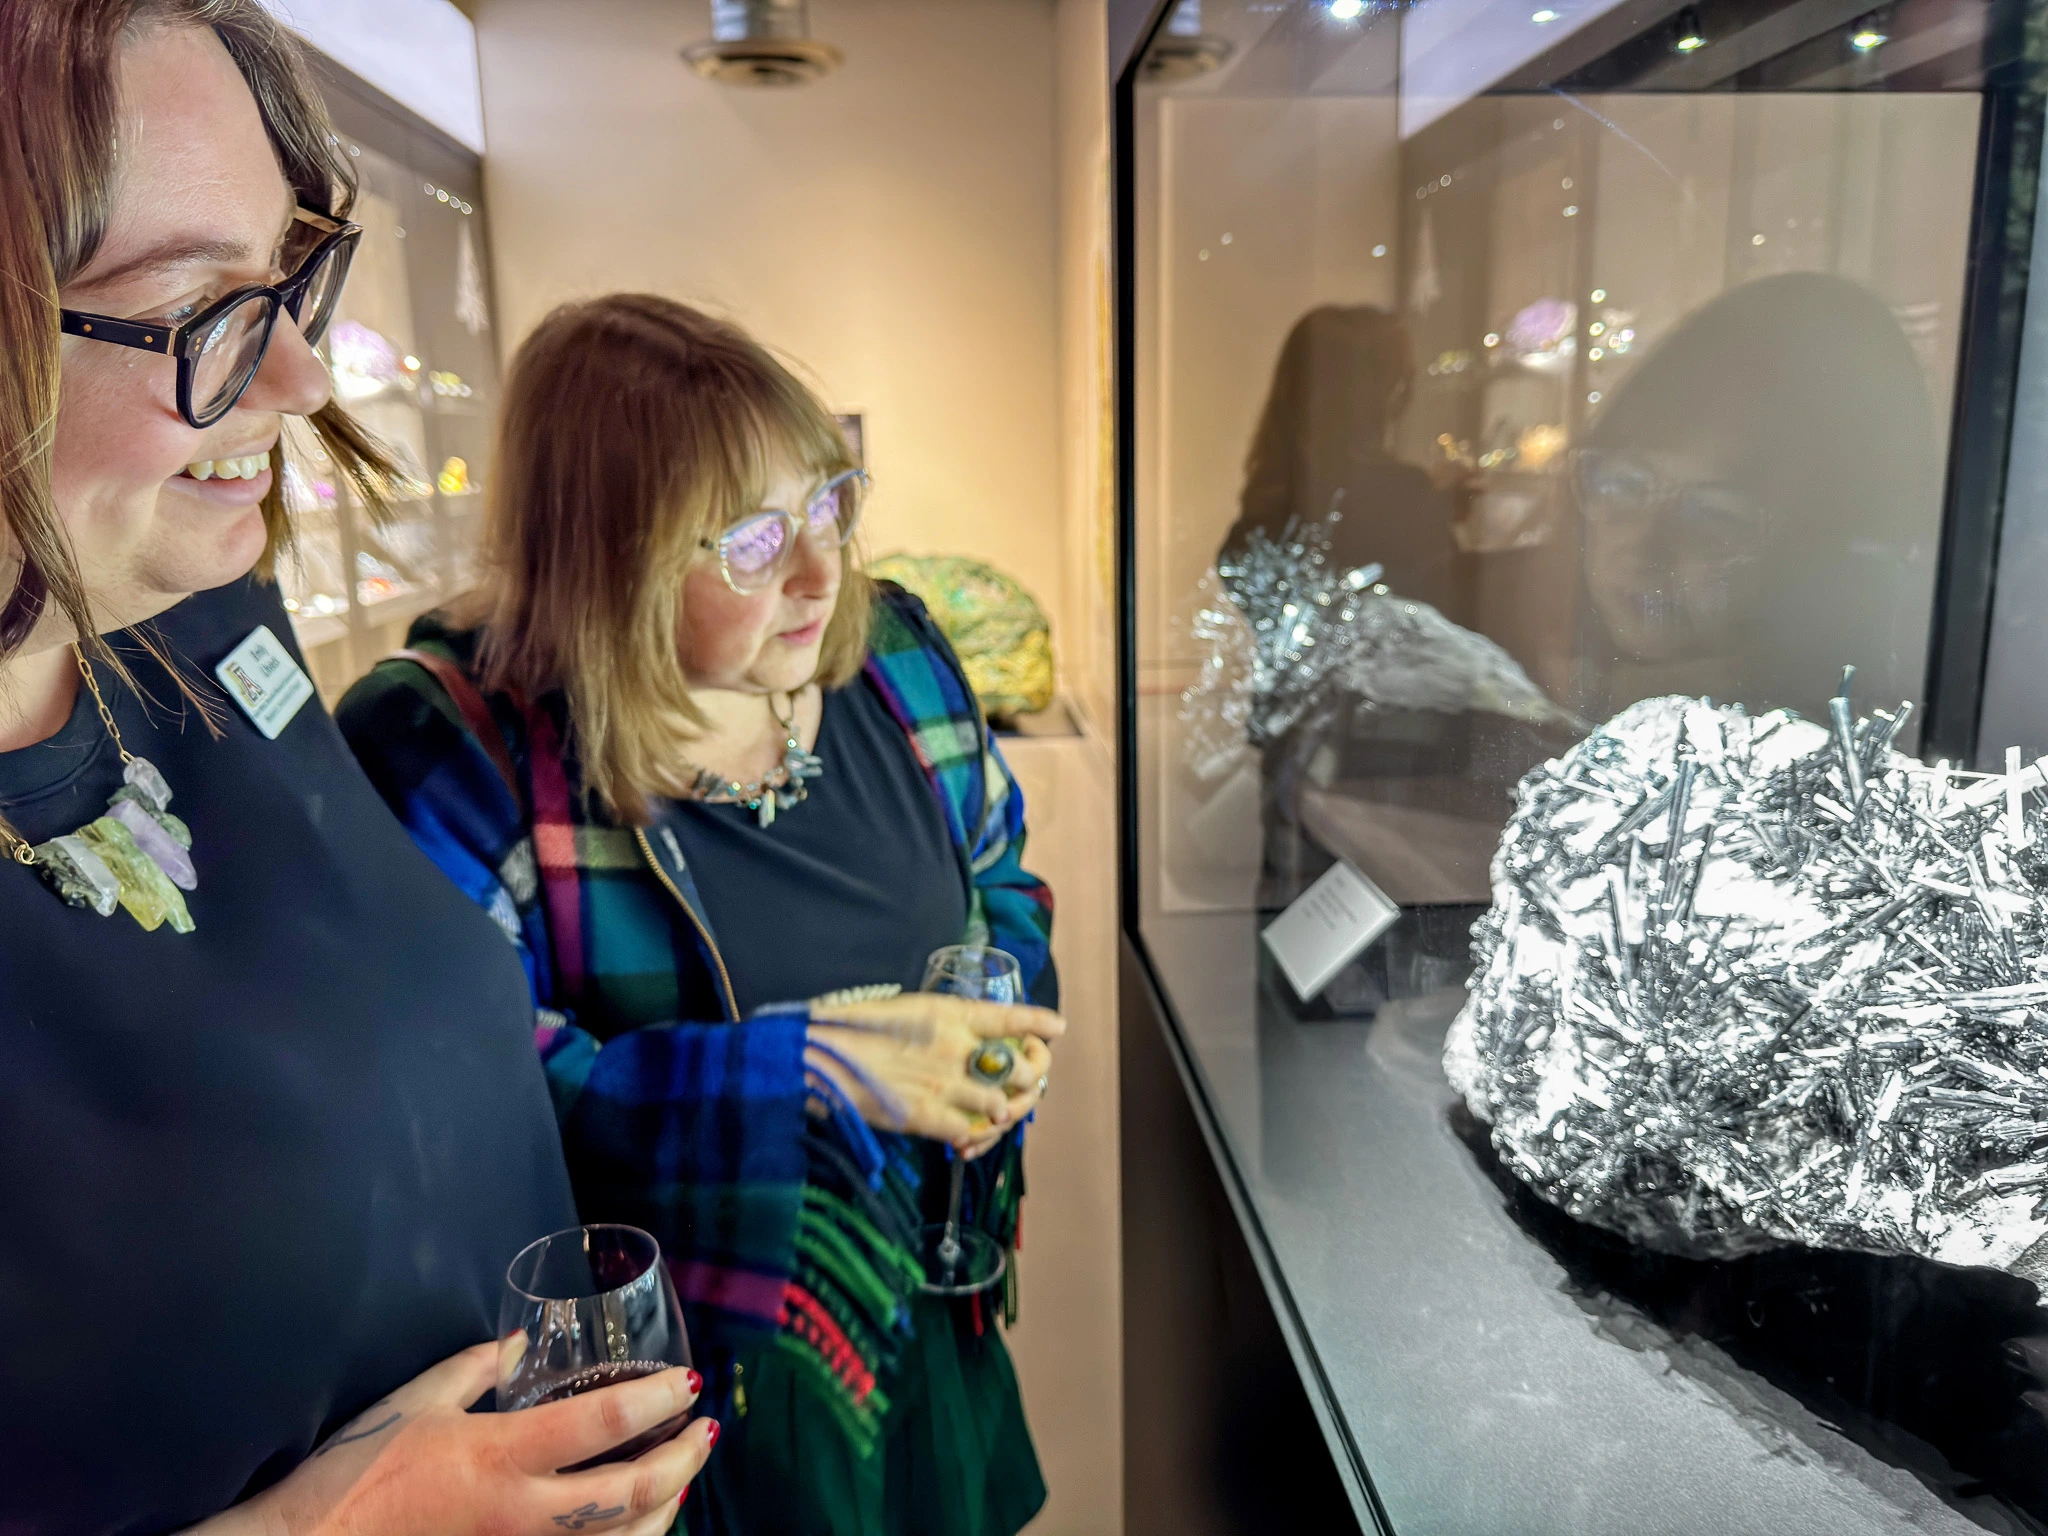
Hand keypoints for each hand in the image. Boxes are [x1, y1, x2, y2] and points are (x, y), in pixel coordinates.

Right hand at [188, 1342, 713, 1535]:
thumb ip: (477, 1368)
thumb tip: (524, 1342)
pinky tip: (635, 1527)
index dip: (657, 1400)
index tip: (689, 1383)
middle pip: (632, 1494)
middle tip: (704, 1432)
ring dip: (665, 1510)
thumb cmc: (354, 1476)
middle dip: (682, 1460)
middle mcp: (522, 1514)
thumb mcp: (414, 1404)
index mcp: (501, 1455)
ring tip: (682, 1478)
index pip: (604, 1424)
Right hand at [805, 992, 1064, 1151]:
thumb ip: (937, 1025)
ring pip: (1000, 1105)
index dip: (1038, 1023)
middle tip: (1022, 1085)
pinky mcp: (922, 1116)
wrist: (811, 1056)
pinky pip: (967, 1133)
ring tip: (995, 1114)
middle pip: (1018, 1067)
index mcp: (947, 1012)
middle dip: (1029, 1078)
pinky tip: (967, 1139)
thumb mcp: (901, 1009)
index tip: (1056, 1029)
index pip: (1010, 1015)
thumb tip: (960, 1036)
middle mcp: (954, 1046)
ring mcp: (941, 1083)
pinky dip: (972, 1139)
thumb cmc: (848, 1028)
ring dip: (1002, 1113)